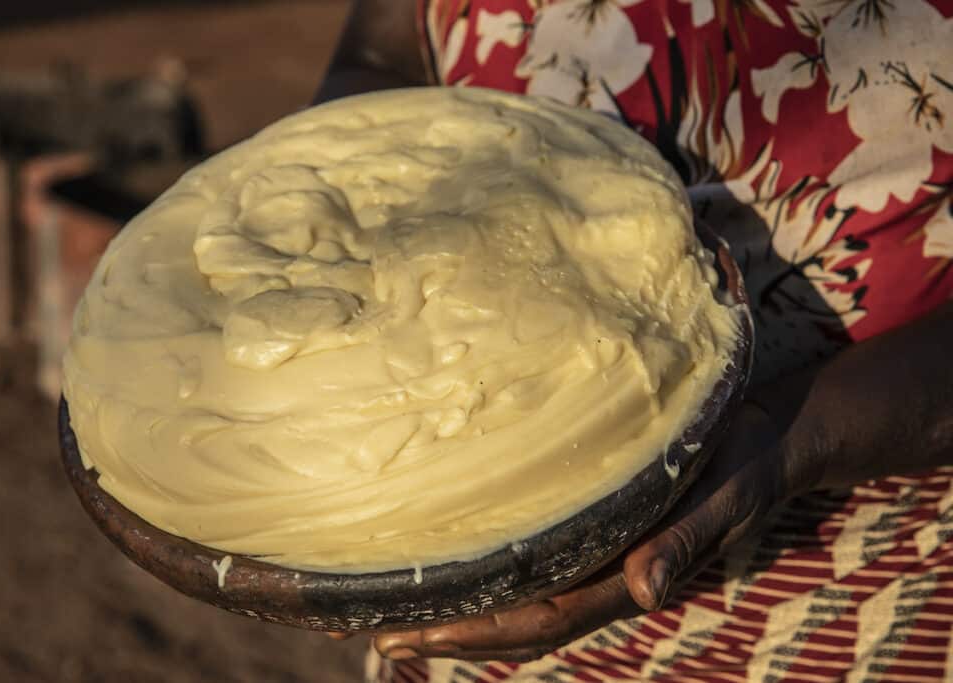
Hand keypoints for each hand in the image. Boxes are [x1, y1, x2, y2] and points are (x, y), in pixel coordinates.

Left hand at [373, 402, 791, 661]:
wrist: (764, 440)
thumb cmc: (743, 466)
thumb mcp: (723, 496)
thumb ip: (685, 542)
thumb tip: (645, 593)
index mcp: (627, 575)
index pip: (541, 620)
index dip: (477, 635)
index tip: (412, 637)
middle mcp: (602, 575)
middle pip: (515, 621)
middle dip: (446, 632)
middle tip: (370, 632)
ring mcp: (595, 556)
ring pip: (517, 597)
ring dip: (457, 609)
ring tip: (390, 610)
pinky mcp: (593, 528)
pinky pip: (532, 562)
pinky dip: (486, 572)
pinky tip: (452, 562)